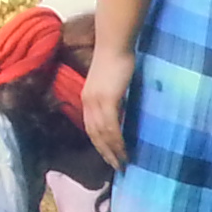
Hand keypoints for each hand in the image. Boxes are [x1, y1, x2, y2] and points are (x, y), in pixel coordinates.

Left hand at [82, 49, 133, 171]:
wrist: (114, 44)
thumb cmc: (117, 58)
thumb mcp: (112, 82)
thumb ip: (113, 96)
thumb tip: (122, 111)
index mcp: (87, 97)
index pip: (91, 127)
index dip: (99, 144)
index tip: (110, 157)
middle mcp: (88, 101)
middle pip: (94, 134)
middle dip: (105, 153)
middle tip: (117, 168)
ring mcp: (96, 101)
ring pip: (102, 134)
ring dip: (112, 151)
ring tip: (122, 164)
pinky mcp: (107, 100)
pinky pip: (111, 127)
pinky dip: (116, 142)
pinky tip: (124, 151)